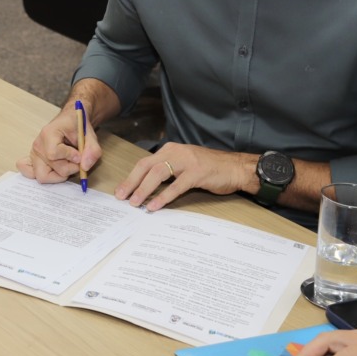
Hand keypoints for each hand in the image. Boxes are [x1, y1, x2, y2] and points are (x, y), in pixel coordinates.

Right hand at [16, 107, 101, 183]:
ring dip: (58, 175)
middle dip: (66, 170)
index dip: (69, 157)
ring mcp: (34, 153)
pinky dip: (42, 175)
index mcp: (48, 133)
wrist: (70, 120)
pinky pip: (28, 172)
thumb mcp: (90, 135)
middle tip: (76, 162)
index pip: (53, 154)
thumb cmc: (78, 126)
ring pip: (41, 176)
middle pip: (46, 170)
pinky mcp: (34, 159)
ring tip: (67, 165)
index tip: (79, 154)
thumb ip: (92, 150)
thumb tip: (85, 167)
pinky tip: (54, 170)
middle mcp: (38, 145)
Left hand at [115, 143, 247, 210]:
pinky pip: (176, 186)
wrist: (235, 167)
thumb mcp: (184, 164)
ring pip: (158, 174)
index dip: (131, 177)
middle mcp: (175, 152)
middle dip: (131, 182)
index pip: (144, 163)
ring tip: (135, 203)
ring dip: (144, 189)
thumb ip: (168, 171)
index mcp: (170, 150)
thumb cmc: (209, 168)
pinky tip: (155, 206)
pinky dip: (163, 196)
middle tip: (121, 197)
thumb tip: (147, 187)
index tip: (120, 191)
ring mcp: (187, 161)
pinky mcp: (197, 173)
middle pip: (146, 166)